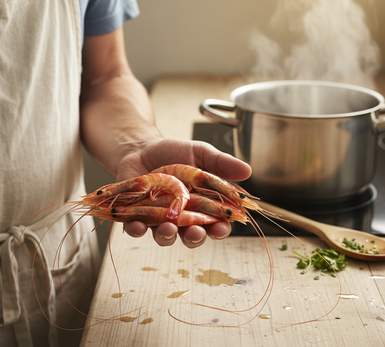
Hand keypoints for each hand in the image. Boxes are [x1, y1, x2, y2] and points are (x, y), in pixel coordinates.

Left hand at [114, 139, 251, 248]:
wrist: (141, 148)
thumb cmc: (174, 153)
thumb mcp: (200, 153)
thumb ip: (221, 163)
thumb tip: (248, 171)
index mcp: (203, 205)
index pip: (216, 223)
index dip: (221, 229)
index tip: (222, 227)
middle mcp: (183, 217)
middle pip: (193, 235)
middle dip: (195, 237)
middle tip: (195, 232)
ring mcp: (159, 218)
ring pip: (166, 236)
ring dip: (168, 236)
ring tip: (168, 228)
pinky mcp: (137, 216)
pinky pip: (137, 229)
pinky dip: (137, 229)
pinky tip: (137, 225)